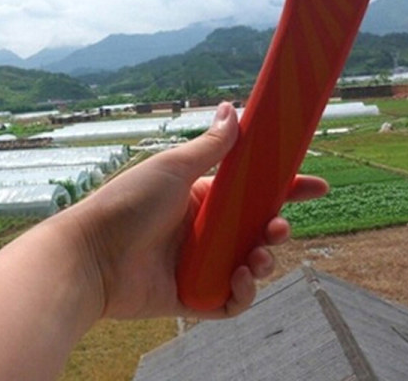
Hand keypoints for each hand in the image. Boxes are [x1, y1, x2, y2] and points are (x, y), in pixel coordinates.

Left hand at [71, 102, 327, 319]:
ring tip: (256, 256)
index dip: (285, 188)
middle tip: (278, 226)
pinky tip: (238, 279)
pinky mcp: (192, 296)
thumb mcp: (174, 166)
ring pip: (250, 265)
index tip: (316, 186)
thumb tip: (233, 108)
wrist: (91, 253)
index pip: (252, 192)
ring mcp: (199, 263)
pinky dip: (242, 293)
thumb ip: (209, 144)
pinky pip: (230, 300)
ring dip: (264, 261)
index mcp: (202, 197)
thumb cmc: (129, 202)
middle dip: (275, 228)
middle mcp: (204, 230)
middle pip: (256, 230)